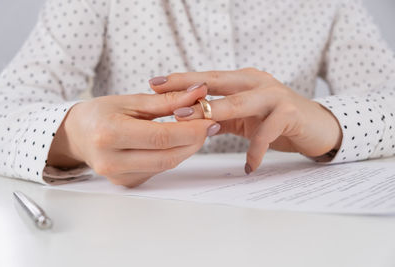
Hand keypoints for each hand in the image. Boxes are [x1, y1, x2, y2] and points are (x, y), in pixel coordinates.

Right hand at [48, 84, 218, 186]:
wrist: (76, 135)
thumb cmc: (100, 113)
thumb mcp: (131, 100)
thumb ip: (166, 101)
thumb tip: (198, 94)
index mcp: (109, 135)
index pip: (161, 137)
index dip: (190, 130)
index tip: (210, 119)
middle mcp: (112, 161)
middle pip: (167, 156)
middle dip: (194, 141)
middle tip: (210, 125)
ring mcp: (119, 176)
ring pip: (166, 165)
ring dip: (187, 148)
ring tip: (197, 130)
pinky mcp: (126, 183)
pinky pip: (158, 170)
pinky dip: (172, 155)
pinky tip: (177, 142)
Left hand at [151, 68, 342, 173]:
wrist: (317, 125)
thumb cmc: (276, 120)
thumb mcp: (245, 115)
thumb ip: (221, 114)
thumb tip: (188, 120)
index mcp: (243, 79)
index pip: (207, 78)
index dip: (182, 80)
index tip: (155, 83)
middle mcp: (256, 82)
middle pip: (218, 82)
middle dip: (190, 91)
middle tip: (164, 99)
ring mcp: (274, 95)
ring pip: (239, 103)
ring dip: (215, 114)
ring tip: (194, 127)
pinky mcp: (289, 113)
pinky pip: (266, 134)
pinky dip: (255, 152)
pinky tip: (248, 167)